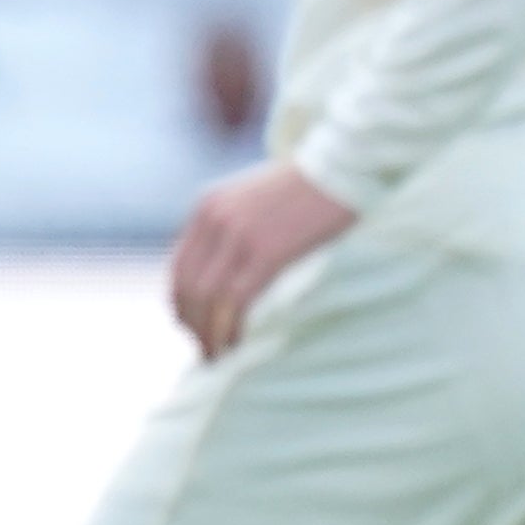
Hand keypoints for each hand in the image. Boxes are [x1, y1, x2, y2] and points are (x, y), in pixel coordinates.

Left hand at [166, 162, 354, 361]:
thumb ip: (232, 227)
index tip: (191, 328)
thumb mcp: (254, 198)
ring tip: (219, 356)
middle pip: (188, 287)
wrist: (344, 167)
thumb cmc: (308, 187)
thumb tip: (225, 272)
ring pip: (208, 298)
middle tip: (206, 352)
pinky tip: (237, 345)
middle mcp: (215, 218)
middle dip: (193, 325)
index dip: (181, 304)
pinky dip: (231, 328)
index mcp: (208, 205)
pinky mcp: (267, 250)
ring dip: (209, 334)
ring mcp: (239, 234)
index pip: (180, 267)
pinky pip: (237, 300)